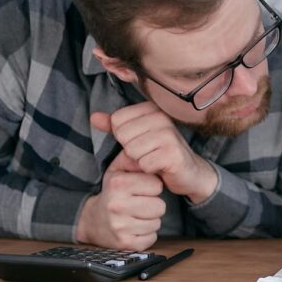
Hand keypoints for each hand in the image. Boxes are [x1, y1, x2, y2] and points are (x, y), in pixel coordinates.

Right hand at [75, 150, 165, 249]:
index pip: (157, 185)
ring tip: (135, 215)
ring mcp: (120, 226)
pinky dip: (146, 234)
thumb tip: (152, 153)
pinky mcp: (125, 243)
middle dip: (153, 204)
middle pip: (160, 206)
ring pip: (157, 223)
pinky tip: (134, 228)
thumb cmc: (113, 192)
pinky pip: (151, 238)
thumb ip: (134, 158)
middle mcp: (117, 205)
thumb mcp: (119, 170)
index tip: (141, 189)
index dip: (152, 187)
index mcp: (118, 184)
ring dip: (150, 220)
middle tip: (139, 204)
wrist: (93, 220)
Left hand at [91, 103, 216, 200]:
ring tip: (154, 160)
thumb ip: (114, 126)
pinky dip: (149, 170)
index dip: (124, 137)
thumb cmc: (159, 153)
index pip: (117, 121)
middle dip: (131, 150)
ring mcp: (169, 135)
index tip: (142, 142)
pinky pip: (144, 164)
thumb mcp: (135, 136)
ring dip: (139, 161)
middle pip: (123, 136)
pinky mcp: (173, 153)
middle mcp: (162, 117)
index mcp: (151, 109)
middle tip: (148, 153)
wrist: (188, 172)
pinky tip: (160, 168)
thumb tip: (93, 117)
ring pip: (132, 150)